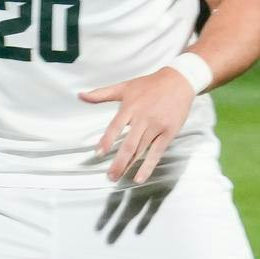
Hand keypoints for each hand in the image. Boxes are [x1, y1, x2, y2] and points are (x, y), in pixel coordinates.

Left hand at [80, 68, 195, 183]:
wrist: (178, 81)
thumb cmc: (150, 84)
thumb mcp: (124, 87)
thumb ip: (102, 94)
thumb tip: (80, 95)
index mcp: (130, 107)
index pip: (116, 126)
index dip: (107, 140)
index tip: (99, 153)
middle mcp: (143, 118)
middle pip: (129, 144)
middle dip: (119, 162)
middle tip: (110, 176)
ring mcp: (156, 126)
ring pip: (141, 150)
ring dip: (130, 165)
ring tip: (119, 177)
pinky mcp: (169, 132)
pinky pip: (157, 152)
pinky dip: (148, 166)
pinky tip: (140, 177)